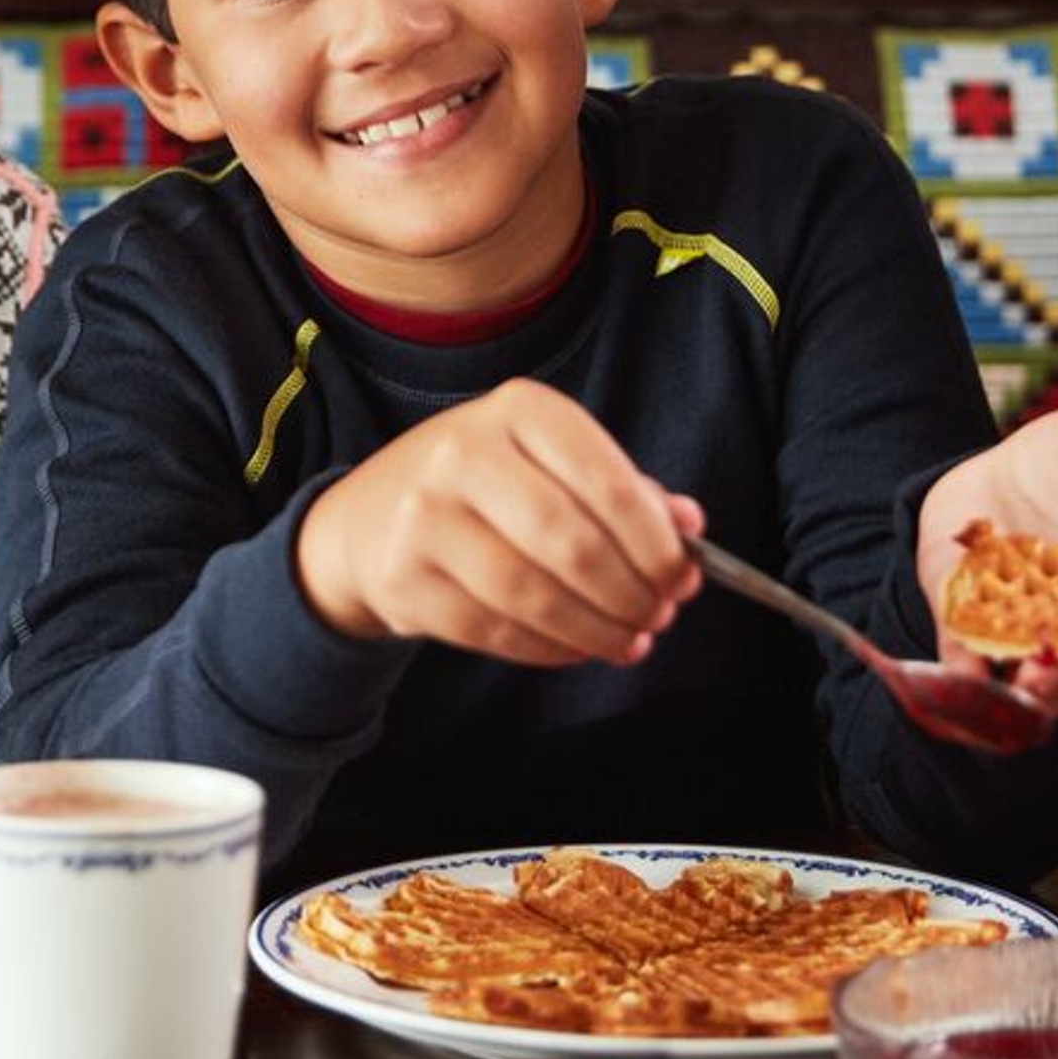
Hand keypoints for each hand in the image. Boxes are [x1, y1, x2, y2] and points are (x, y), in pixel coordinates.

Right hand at [295, 378, 703, 667]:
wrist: (369, 520)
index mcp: (518, 410)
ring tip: (628, 640)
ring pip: (533, 595)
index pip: (604, 480)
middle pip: (570, 542)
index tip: (684, 577)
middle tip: (659, 616)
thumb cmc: (482, 487)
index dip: (654, 541)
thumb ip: (619, 489)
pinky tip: (577, 646)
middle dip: (630, 592)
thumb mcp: (547, 462)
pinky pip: (496, 631)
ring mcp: (425, 517)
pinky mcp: (404, 579)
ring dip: (595, 629)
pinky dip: (550, 649)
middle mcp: (463, 453)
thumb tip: (688, 526)